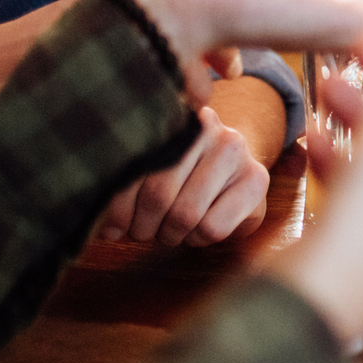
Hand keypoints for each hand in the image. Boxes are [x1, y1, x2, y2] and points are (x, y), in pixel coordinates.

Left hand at [96, 106, 268, 245]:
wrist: (237, 172)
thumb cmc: (185, 177)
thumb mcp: (155, 172)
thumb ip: (129, 190)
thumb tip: (106, 232)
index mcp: (170, 123)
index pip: (134, 170)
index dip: (120, 208)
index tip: (114, 229)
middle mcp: (206, 128)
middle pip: (159, 195)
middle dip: (145, 227)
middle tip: (144, 234)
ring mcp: (234, 150)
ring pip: (185, 214)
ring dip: (170, 236)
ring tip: (169, 233)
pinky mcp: (256, 179)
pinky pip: (212, 227)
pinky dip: (198, 240)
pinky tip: (197, 232)